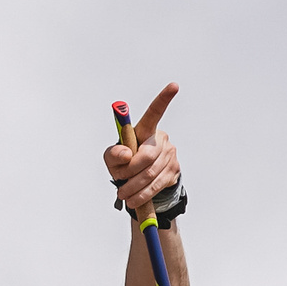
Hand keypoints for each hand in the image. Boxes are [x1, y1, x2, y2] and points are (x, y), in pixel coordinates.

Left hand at [103, 82, 180, 213]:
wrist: (139, 184)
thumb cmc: (124, 164)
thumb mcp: (112, 159)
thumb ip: (113, 154)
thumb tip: (125, 154)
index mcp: (146, 130)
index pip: (154, 113)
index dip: (163, 99)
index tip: (174, 85)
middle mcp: (161, 139)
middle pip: (148, 156)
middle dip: (131, 172)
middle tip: (120, 184)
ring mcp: (170, 155)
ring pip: (151, 173)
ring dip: (135, 188)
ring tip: (124, 194)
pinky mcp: (174, 171)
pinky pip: (157, 184)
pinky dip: (143, 194)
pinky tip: (134, 200)